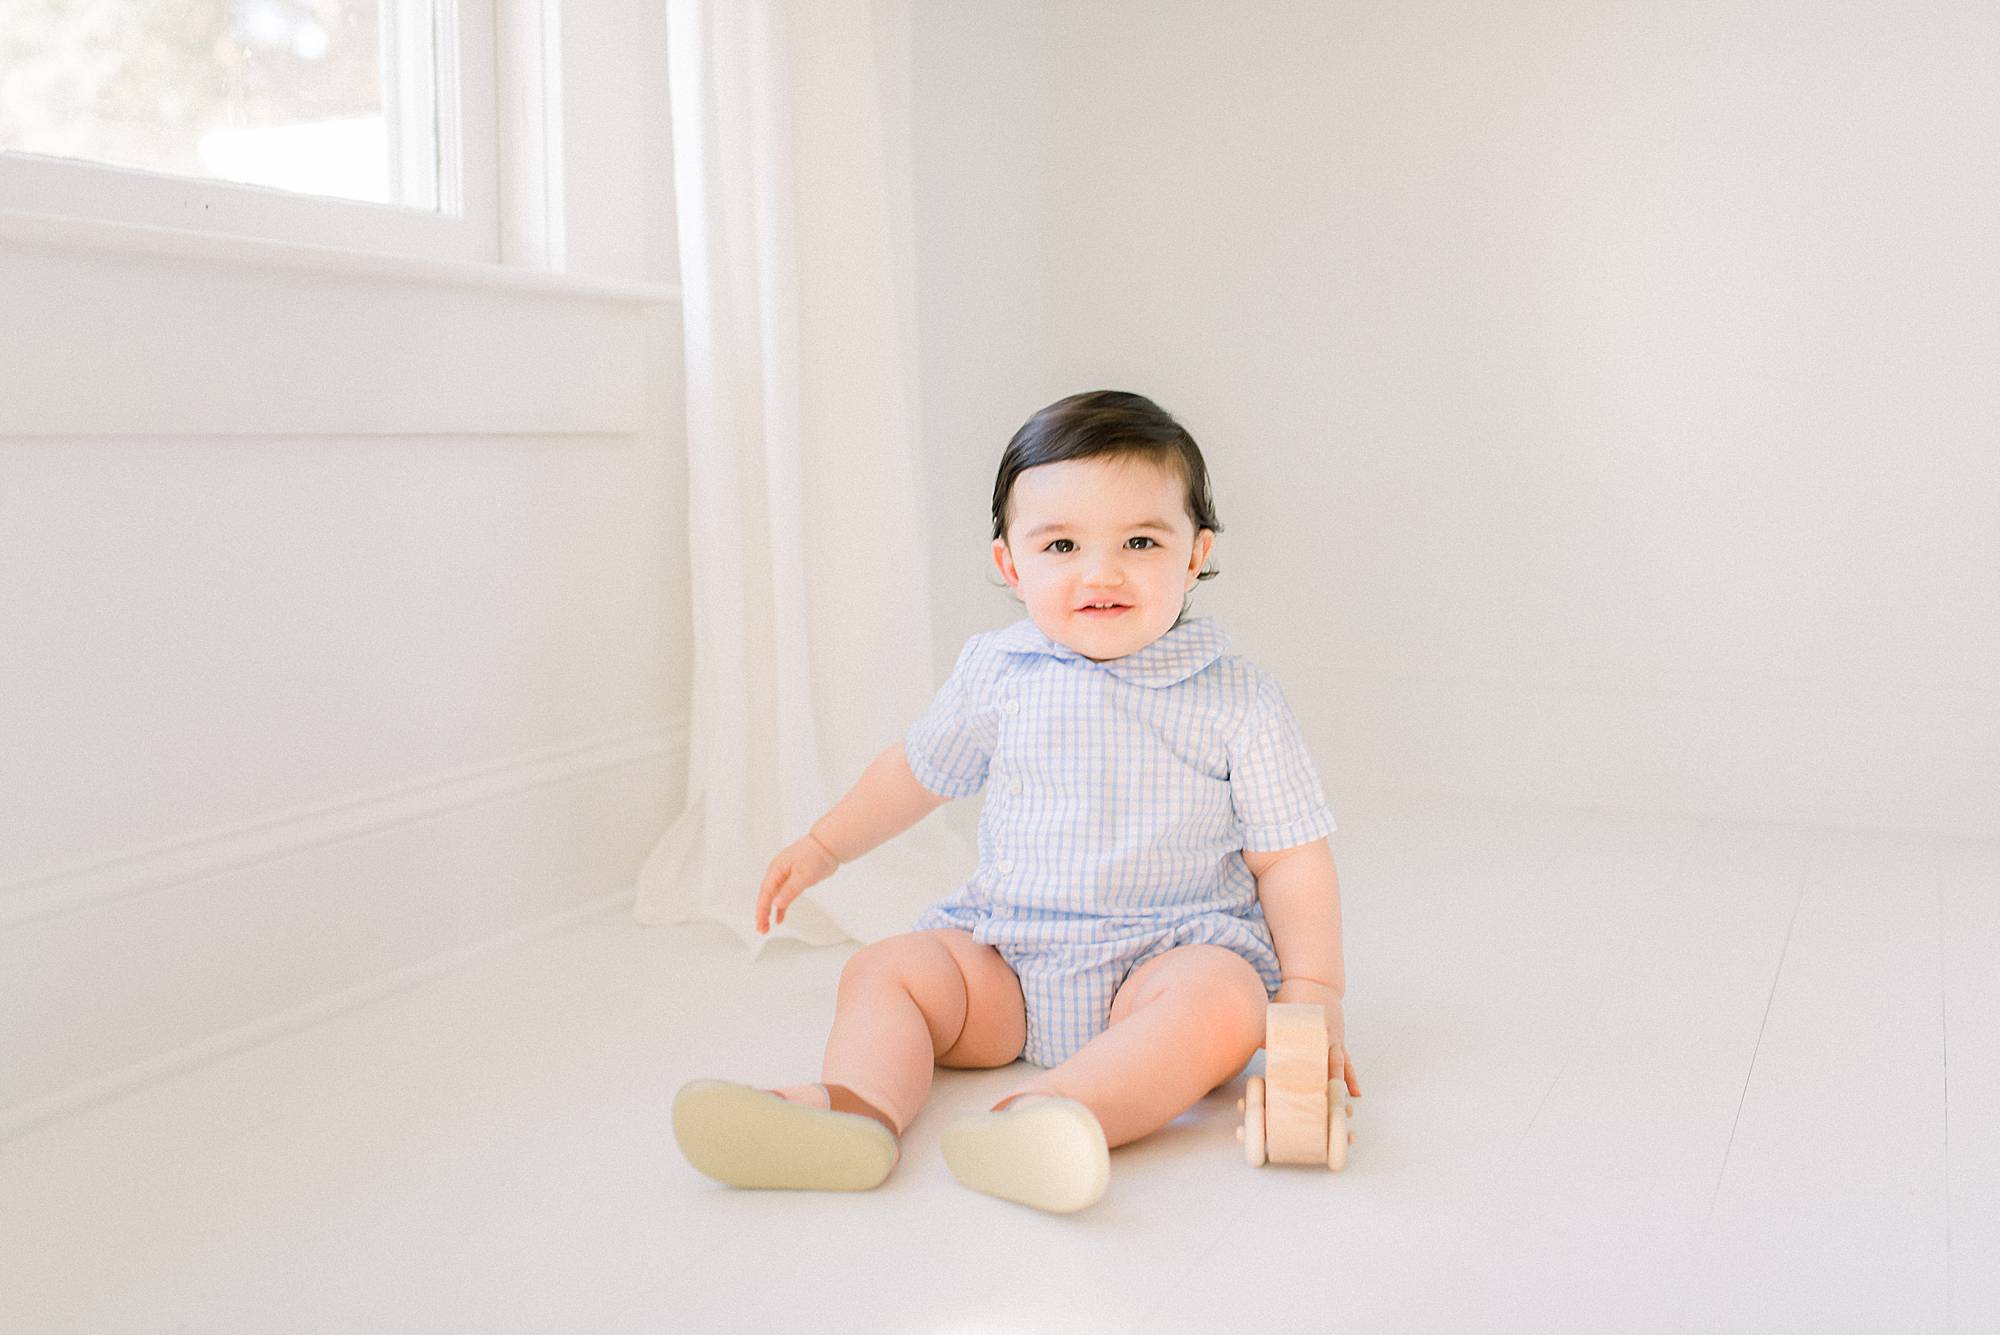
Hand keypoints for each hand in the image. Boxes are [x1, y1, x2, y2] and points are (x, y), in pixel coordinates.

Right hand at [754, 832, 840, 934]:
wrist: (828, 845)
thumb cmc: (816, 855)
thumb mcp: (803, 875)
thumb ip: (789, 890)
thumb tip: (775, 904)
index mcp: (776, 869)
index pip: (765, 893)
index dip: (761, 910)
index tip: (761, 923)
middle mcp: (777, 872)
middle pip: (766, 896)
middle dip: (762, 913)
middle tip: (761, 930)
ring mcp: (785, 875)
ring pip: (774, 897)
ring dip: (769, 912)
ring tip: (766, 928)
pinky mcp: (793, 878)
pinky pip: (783, 895)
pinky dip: (781, 907)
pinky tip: (779, 918)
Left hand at [1273, 976, 1360, 1098]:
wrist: (1315, 980)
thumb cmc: (1292, 995)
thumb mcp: (1277, 1011)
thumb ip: (1268, 1030)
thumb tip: (1255, 1044)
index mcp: (1309, 1031)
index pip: (1304, 1059)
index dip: (1302, 1077)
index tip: (1298, 1094)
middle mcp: (1325, 1037)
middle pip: (1325, 1067)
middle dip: (1323, 1088)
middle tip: (1320, 1108)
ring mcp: (1334, 1040)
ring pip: (1339, 1067)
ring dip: (1339, 1087)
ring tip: (1341, 1106)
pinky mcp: (1338, 1041)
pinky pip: (1347, 1062)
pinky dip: (1350, 1077)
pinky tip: (1355, 1092)